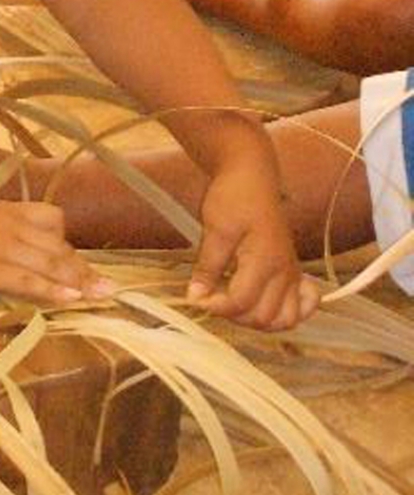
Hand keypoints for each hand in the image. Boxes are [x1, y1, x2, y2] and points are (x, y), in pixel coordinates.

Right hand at [0, 197, 114, 304]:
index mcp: (4, 209)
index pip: (51, 219)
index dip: (67, 243)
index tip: (80, 262)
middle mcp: (10, 225)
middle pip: (58, 246)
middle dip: (84, 268)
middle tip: (109, 286)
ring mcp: (1, 247)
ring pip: (51, 263)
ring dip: (81, 281)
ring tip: (104, 295)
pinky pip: (29, 281)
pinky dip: (54, 290)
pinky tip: (73, 299)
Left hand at [188, 160, 319, 330]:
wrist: (252, 174)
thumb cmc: (234, 196)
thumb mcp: (215, 228)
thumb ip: (208, 267)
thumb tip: (195, 298)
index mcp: (266, 260)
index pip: (241, 302)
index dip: (214, 305)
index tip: (195, 296)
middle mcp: (285, 271)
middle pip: (263, 317)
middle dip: (234, 315)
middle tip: (212, 296)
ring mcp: (292, 273)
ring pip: (284, 319)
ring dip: (257, 320)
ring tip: (233, 303)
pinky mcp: (292, 272)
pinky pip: (299, 307)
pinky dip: (286, 315)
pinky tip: (265, 306)